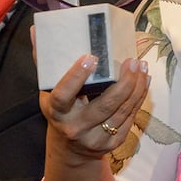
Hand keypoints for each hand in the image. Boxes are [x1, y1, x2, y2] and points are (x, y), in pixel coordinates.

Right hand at [39, 53, 148, 180]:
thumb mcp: (49, 91)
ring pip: (122, 111)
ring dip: (137, 87)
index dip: (77, 77)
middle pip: (105, 105)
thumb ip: (45, 63)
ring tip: (142, 66)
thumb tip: (36, 31)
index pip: (64, 95)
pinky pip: (130, 118)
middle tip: (132, 61)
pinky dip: (139, 97)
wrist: (70, 149)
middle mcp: (75, 127)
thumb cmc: (61, 111)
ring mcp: (95, 137)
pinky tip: (144, 81)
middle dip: (123, 82)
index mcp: (57, 112)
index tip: (91, 57)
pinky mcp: (113, 143)